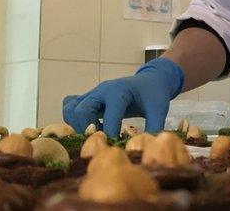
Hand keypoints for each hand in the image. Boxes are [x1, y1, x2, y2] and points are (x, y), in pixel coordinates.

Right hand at [62, 57, 184, 137]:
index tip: (115, 146)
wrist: (149, 80)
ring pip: (71, 108)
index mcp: (120, 91)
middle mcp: (102, 90)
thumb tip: (147, 148)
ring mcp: (93, 94)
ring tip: (95, 134)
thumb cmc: (154, 94)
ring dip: (78, 125)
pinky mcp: (88, 98)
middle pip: (81, 110)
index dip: (110, 132)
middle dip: (88, 129)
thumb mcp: (159, 109)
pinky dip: (74, 120)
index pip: (110, 113)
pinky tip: (90, 128)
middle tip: (101, 139)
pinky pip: (70, 106)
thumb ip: (154, 126)